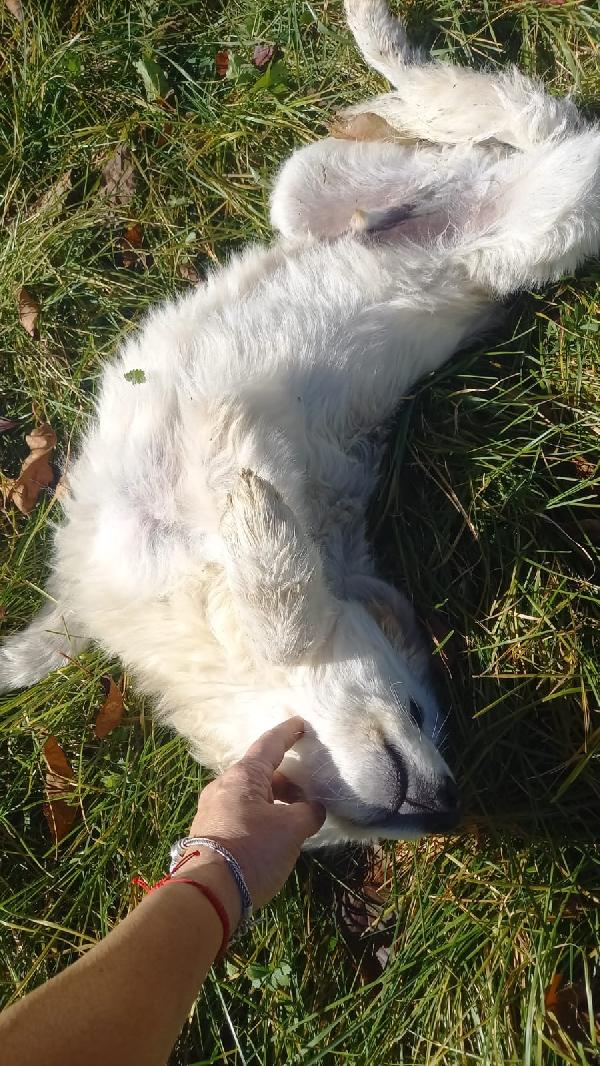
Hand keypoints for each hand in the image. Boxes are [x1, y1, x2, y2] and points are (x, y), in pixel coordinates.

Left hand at [178, 718, 324, 919]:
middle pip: (260, 774)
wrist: (210, 891)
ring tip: (293, 820)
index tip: (300, 724)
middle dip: (285, 780)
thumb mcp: (291, 829)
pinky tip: (273, 837)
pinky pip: (240, 815)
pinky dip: (260, 818)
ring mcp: (211, 810)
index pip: (269, 744)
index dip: (287, 733)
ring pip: (249, 797)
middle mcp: (222, 787)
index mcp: (243, 776)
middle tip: (307, 793)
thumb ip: (308, 813)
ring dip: (273, 803)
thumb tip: (312, 809)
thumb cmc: (254, 849)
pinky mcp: (207, 834)